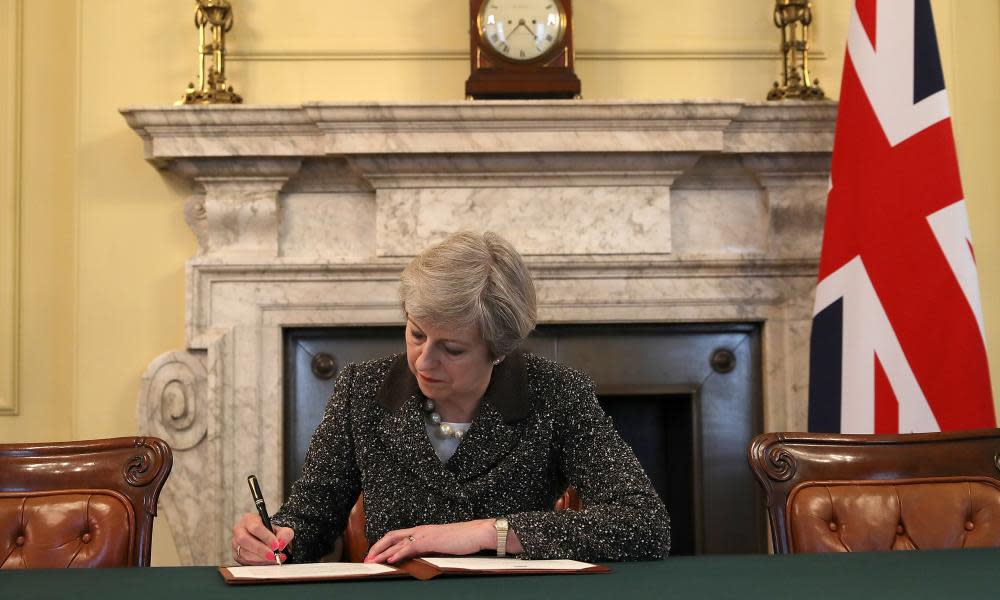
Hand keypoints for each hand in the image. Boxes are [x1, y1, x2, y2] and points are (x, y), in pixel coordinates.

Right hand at [231, 512, 293, 564]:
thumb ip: (285, 534)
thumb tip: (281, 544)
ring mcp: (235, 543)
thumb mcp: (282, 530)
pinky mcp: (236, 554)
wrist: (267, 540)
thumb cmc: (272, 533)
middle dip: (261, 550)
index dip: (266, 537)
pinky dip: (257, 563)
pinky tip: (266, 562)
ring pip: (243, 552)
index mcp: (249, 519)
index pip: (255, 526)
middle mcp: (239, 529)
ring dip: (260, 559)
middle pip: (245, 540)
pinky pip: (244, 561)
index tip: (276, 545)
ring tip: (273, 560)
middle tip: (273, 556)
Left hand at [364, 519, 495, 563]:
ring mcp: (425, 534)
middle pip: (392, 536)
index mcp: (424, 531)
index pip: (398, 535)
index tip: (375, 555)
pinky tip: (390, 560)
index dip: (385, 545)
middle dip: (377, 548)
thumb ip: (432, 549)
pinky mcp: (431, 540)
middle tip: (367, 559)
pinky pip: (410, 547)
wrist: (479, 533)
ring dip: (383, 552)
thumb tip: (423, 558)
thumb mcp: (444, 545)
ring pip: (397, 542)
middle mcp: (421, 530)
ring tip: (372, 561)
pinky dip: (398, 553)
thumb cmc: (465, 540)